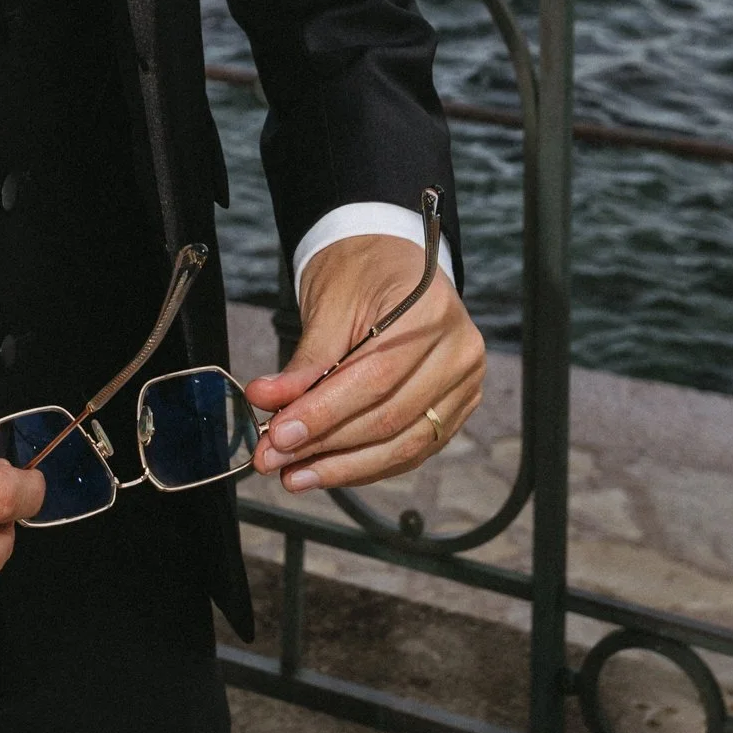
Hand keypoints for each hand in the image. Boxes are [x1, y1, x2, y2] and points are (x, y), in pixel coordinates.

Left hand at [243, 234, 485, 493]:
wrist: (389, 259)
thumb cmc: (360, 272)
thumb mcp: (329, 303)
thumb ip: (305, 360)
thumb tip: (267, 400)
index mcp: (431, 310)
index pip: (375, 378)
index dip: (324, 413)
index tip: (277, 434)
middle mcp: (459, 351)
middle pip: (389, 417)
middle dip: (325, 445)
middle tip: (274, 457)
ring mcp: (464, 382)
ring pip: (402, 444)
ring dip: (343, 466)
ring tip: (294, 473)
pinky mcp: (457, 407)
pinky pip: (411, 448)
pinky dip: (366, 464)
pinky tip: (328, 469)